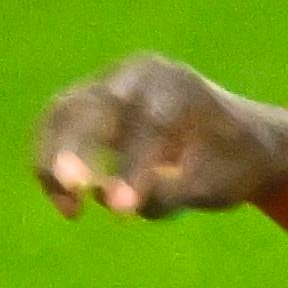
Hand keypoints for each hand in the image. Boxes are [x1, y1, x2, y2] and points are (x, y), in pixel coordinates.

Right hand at [32, 54, 287, 217]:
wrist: (237, 137)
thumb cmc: (232, 164)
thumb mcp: (216, 185)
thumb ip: (173, 193)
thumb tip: (111, 202)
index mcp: (178, 86)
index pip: (151, 123)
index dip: (133, 166)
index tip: (122, 210)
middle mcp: (137, 75)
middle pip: (97, 107)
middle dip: (78, 151)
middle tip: (73, 196)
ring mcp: (108, 83)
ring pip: (64, 113)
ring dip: (53, 159)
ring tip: (70, 211)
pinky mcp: (89, 102)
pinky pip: (58, 124)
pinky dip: (50, 159)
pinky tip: (66, 203)